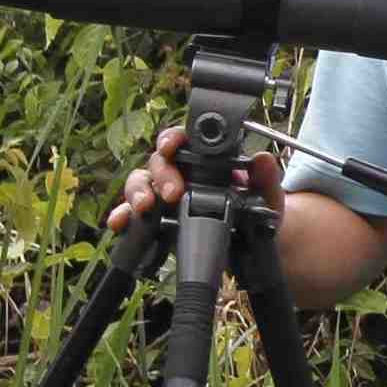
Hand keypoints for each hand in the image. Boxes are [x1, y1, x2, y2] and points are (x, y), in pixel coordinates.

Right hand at [103, 125, 284, 232]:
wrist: (250, 248)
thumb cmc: (255, 214)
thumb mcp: (266, 199)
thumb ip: (266, 180)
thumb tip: (263, 159)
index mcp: (204, 161)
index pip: (183, 140)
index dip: (173, 138)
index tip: (172, 147)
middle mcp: (180, 173)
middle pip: (158, 161)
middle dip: (161, 174)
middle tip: (172, 193)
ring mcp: (164, 195)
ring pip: (141, 183)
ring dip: (138, 192)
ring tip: (145, 207)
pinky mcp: (155, 219)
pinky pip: (132, 213)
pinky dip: (123, 216)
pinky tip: (120, 223)